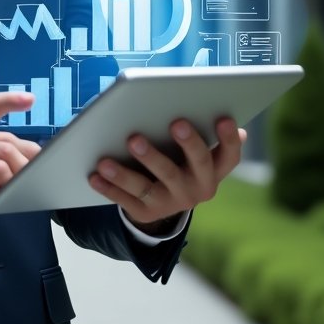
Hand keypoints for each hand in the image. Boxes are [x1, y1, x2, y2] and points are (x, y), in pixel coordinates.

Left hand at [88, 117, 245, 229]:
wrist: (163, 200)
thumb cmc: (178, 160)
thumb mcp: (193, 151)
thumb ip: (200, 132)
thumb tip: (218, 112)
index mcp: (213, 170)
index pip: (229, 156)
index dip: (229, 139)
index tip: (225, 118)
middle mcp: (198, 188)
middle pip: (194, 166)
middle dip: (187, 144)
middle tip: (174, 123)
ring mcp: (172, 202)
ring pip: (151, 186)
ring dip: (128, 172)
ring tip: (108, 158)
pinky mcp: (148, 212)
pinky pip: (126, 200)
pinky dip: (109, 188)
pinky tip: (94, 176)